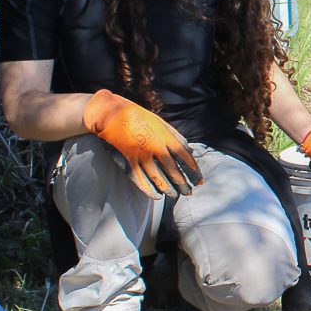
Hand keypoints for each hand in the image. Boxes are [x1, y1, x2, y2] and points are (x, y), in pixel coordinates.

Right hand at [82, 89, 202, 198]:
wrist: (111, 113)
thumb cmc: (138, 115)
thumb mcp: (160, 121)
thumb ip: (175, 136)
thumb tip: (189, 150)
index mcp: (165, 136)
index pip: (183, 155)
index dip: (192, 168)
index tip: (198, 178)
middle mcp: (155, 146)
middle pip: (172, 169)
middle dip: (182, 183)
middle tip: (189, 192)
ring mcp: (141, 154)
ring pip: (157, 176)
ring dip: (167, 188)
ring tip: (175, 195)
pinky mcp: (128, 159)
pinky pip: (139, 178)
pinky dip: (148, 189)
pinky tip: (156, 196)